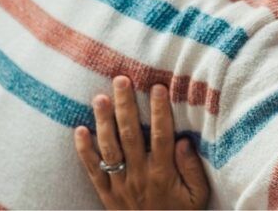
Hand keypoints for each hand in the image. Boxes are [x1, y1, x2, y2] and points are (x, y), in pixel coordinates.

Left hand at [74, 77, 209, 209]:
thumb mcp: (198, 196)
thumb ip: (192, 169)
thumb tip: (183, 141)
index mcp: (162, 174)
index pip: (160, 135)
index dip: (159, 111)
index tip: (157, 88)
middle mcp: (138, 176)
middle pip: (130, 135)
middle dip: (125, 106)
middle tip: (121, 80)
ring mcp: (119, 184)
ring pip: (109, 148)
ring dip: (103, 121)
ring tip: (99, 97)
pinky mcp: (106, 193)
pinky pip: (92, 170)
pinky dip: (84, 150)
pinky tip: (79, 129)